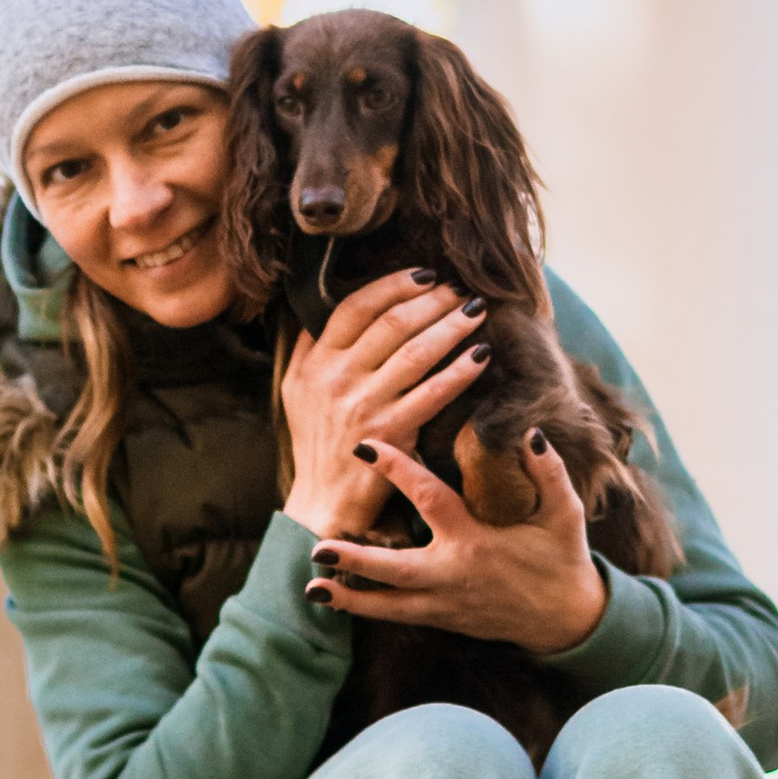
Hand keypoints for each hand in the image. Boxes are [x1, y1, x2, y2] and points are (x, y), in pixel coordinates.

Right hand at [280, 269, 488, 538]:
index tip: (425, 275)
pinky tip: (481, 356)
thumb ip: (311, 347)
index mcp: (315, 363)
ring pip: (416, 351)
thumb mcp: (296, 391)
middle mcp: (336, 379)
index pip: (355, 306)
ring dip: (451, 326)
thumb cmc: (318, 444)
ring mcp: (364, 405)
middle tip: (459, 290)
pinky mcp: (391, 432)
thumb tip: (328, 304)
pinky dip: (461, 370)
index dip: (394, 284)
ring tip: (476, 312)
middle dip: (432, 300)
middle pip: (391, 322)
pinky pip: (434, 392)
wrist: (324, 503)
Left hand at [304, 432, 608, 656]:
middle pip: (394, 570)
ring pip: (388, 606)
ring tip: (311, 589)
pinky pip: (398, 616)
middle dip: (355, 560)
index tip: (364, 447)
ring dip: (349, 598)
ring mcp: (445, 604)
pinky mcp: (443, 620)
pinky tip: (337, 603)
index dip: (397, 470)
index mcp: (475, 542)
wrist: (566, 619)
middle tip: (316, 547)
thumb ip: (549, 472)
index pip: (429, 499)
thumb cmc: (562, 559)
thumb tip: (531, 433)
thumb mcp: (564, 514)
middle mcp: (453, 575)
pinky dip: (367, 611)